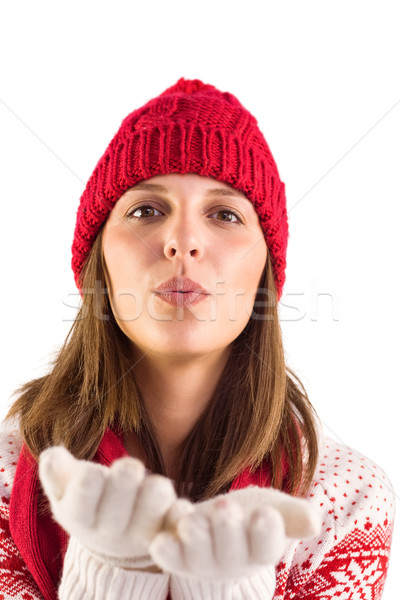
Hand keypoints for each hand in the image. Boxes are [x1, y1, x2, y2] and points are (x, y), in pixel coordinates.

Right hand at [39, 446, 176, 567]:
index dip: (88, 483)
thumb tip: (52, 455)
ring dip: (156, 490)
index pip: (80, 502)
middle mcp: (109, 531)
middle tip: (130, 466)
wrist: (115, 538)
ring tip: (154, 483)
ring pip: (153, 508)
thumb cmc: (90, 500)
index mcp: (78, 515)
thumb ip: (57, 471)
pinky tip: (179, 505)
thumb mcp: (67, 488)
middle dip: (125, 479)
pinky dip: (180, 510)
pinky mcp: (168, 531)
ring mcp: (140, 534)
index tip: (93, 471)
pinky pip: (177, 520)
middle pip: (118, 507)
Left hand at [149, 486, 320, 580]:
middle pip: (232, 552)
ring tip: (191, 519)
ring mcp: (203, 563)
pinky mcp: (177, 557)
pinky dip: (166, 552)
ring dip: (196, 539)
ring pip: (199, 556)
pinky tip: (160, 541)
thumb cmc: (251, 515)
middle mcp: (233, 562)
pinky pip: (170, 558)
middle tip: (225, 507)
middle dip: (228, 530)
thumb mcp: (275, 508)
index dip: (266, 532)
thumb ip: (293, 515)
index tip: (265, 514)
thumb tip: (314, 521)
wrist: (218, 524)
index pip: (267, 546)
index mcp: (262, 549)